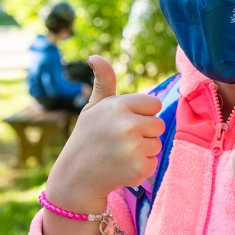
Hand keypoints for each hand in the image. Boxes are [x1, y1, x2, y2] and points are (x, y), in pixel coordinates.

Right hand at [43, 56, 164, 234]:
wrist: (76, 178)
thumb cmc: (88, 138)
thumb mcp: (93, 107)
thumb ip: (104, 81)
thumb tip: (95, 57)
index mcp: (119, 105)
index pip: (154, 104)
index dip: (141, 114)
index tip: (124, 122)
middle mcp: (127, 124)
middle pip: (159, 124)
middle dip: (144, 133)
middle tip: (120, 141)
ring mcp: (134, 147)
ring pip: (157, 144)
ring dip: (143, 150)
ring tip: (119, 154)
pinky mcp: (139, 167)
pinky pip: (154, 162)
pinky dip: (141, 168)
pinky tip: (122, 168)